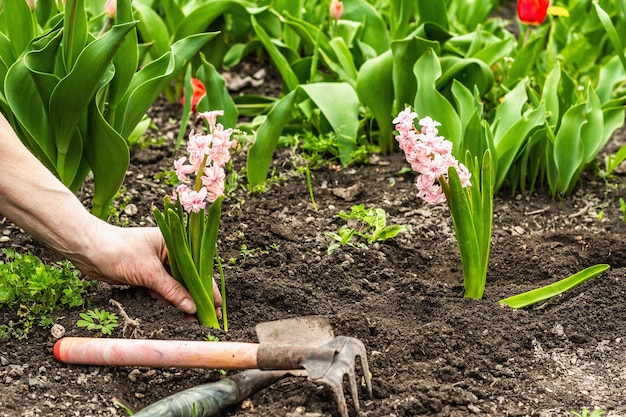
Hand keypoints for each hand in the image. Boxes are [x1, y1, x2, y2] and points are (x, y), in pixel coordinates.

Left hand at [64, 222, 221, 315]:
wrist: (86, 249)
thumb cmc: (118, 250)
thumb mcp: (148, 272)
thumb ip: (172, 290)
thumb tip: (192, 307)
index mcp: (175, 240)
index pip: (198, 266)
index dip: (208, 287)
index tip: (217, 306)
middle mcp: (170, 250)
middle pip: (188, 277)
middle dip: (196, 297)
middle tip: (208, 317)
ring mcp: (158, 262)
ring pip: (175, 285)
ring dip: (181, 301)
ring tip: (192, 319)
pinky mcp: (146, 273)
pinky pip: (162, 289)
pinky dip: (166, 299)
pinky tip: (173, 312)